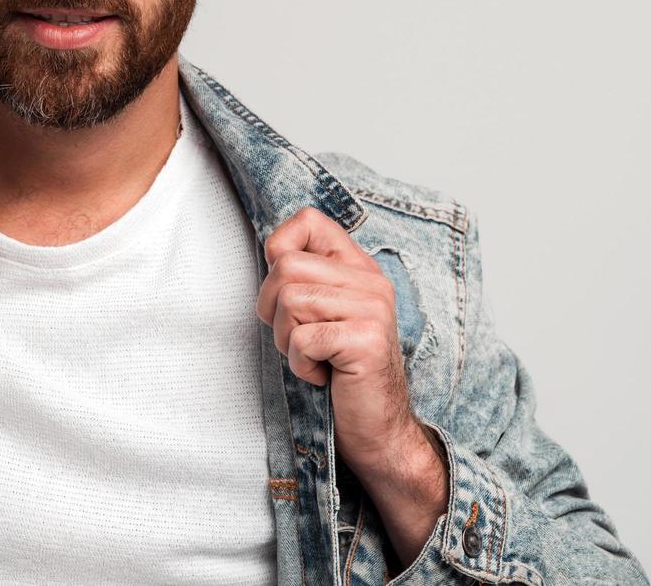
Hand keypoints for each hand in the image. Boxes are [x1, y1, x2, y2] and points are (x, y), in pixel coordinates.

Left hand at [256, 206, 446, 565]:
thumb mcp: (323, 316)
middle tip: (296, 340)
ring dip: (286, 340)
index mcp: (359, 269)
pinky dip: (300, 364)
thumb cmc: (341, 374)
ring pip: (289, 301)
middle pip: (286, 267)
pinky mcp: (366, 341)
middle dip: (273, 309)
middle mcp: (370, 282)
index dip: (279, 247)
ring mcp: (372, 309)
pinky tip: (324, 375)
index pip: (308, 220)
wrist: (379, 430)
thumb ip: (305, 281)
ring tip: (312, 358)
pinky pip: (301, 339)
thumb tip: (270, 255)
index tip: (282, 289)